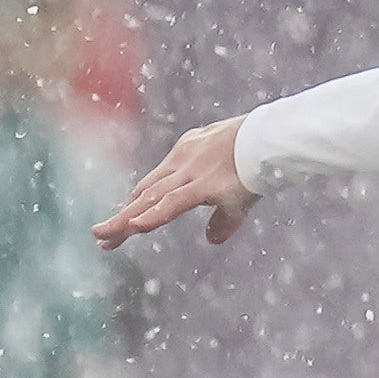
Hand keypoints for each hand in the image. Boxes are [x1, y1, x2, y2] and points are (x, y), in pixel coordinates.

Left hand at [96, 119, 260, 251]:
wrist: (277, 136)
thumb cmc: (263, 152)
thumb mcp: (238, 186)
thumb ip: (222, 216)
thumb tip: (211, 240)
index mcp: (188, 153)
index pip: (154, 183)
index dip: (136, 204)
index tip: (122, 220)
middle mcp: (183, 161)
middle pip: (144, 192)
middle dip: (122, 215)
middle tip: (100, 235)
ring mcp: (192, 172)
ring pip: (150, 199)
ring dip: (124, 219)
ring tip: (103, 237)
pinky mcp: (206, 184)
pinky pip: (173, 203)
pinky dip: (151, 215)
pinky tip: (134, 228)